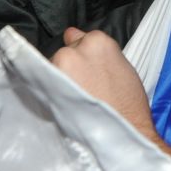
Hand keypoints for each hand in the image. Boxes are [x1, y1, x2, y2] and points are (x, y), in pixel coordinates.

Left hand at [52, 28, 168, 154]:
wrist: (124, 134)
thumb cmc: (128, 105)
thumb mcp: (121, 68)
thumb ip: (97, 52)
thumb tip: (71, 36)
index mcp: (98, 41)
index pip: (79, 38)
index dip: (82, 57)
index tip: (86, 72)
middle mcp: (75, 48)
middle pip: (65, 52)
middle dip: (70, 68)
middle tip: (84, 89)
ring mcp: (59, 66)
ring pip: (52, 67)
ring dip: (58, 79)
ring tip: (77, 100)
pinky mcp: (47, 84)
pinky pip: (43, 83)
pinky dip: (50, 91)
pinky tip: (65, 104)